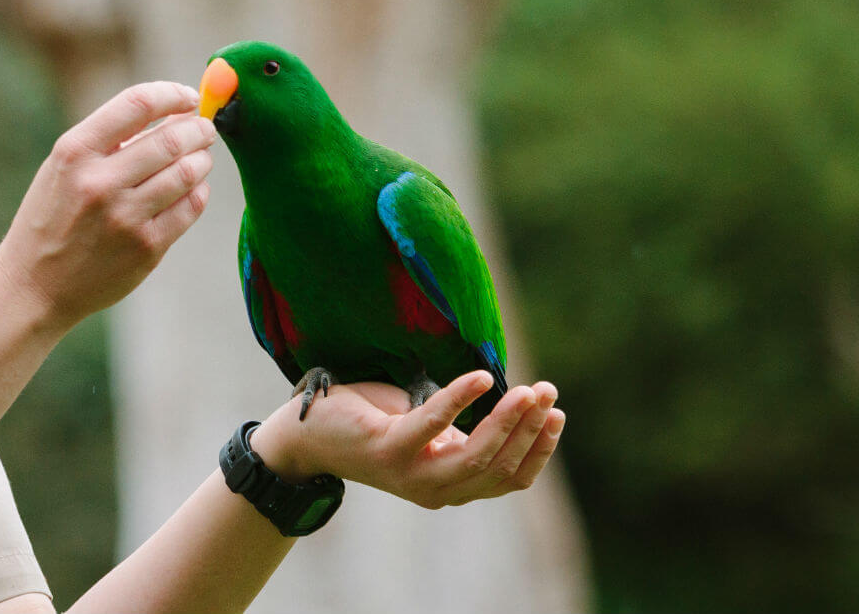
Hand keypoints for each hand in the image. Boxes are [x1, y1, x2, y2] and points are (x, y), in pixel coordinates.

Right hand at [0, 81, 215, 328]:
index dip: (172, 94)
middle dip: (198, 129)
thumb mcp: (63, 168)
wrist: (35, 284)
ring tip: (201, 158)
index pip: (137, 104)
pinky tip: (195, 188)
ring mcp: (125, 217)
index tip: (189, 97)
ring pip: (188, 173)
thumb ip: (110, 140)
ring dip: (202, 160)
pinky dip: (199, 192)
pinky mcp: (147, 247)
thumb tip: (172, 113)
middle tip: (206, 129)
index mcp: (74, 152)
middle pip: (171, 139)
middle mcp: (99, 182)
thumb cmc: (54, 217)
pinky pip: (190, 208)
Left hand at [250, 372, 564, 508]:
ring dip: (507, 422)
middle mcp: (435, 490)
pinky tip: (481, 377)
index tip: (557, 413)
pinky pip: (432, 425)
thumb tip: (514, 402)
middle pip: (500, 468)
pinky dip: (460, 400)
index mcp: (451, 484)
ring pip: (476, 458)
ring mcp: (411, 474)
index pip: (511, 479)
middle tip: (547, 392)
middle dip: (530, 430)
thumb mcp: (431, 430)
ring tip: (528, 390)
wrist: (311, 431)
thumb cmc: (376, 422)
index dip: (539, 449)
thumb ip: (466, 430)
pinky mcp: (388, 450)